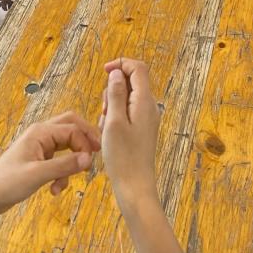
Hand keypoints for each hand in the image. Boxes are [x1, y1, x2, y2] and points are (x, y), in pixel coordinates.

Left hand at [0, 113, 101, 250]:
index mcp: (41, 132)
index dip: (85, 143)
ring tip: (68, 182)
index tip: (91, 163)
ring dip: (71, 162)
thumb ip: (64, 166)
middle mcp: (42, 135)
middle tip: (96, 155)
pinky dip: (61, 172)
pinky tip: (55, 189)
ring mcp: (39, 147)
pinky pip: (58, 159)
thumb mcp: (37, 175)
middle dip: (84, 141)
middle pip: (71, 127)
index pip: (72, 129)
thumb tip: (89, 159)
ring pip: (66, 145)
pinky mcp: (38, 160)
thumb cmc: (7, 183)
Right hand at [100, 58, 160, 208]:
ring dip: (112, 105)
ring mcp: (146, 118)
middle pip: (131, 82)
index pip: (138, 68)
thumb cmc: (123, 158)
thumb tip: (117, 72)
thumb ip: (116, 94)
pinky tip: (109, 135)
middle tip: (104, 110)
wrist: (135, 187)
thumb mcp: (113, 122)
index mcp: (145, 102)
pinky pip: (127, 113)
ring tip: (105, 126)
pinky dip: (115, 118)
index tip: (104, 72)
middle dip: (113, 89)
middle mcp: (149, 107)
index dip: (121, 64)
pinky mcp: (142, 129)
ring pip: (126, 98)